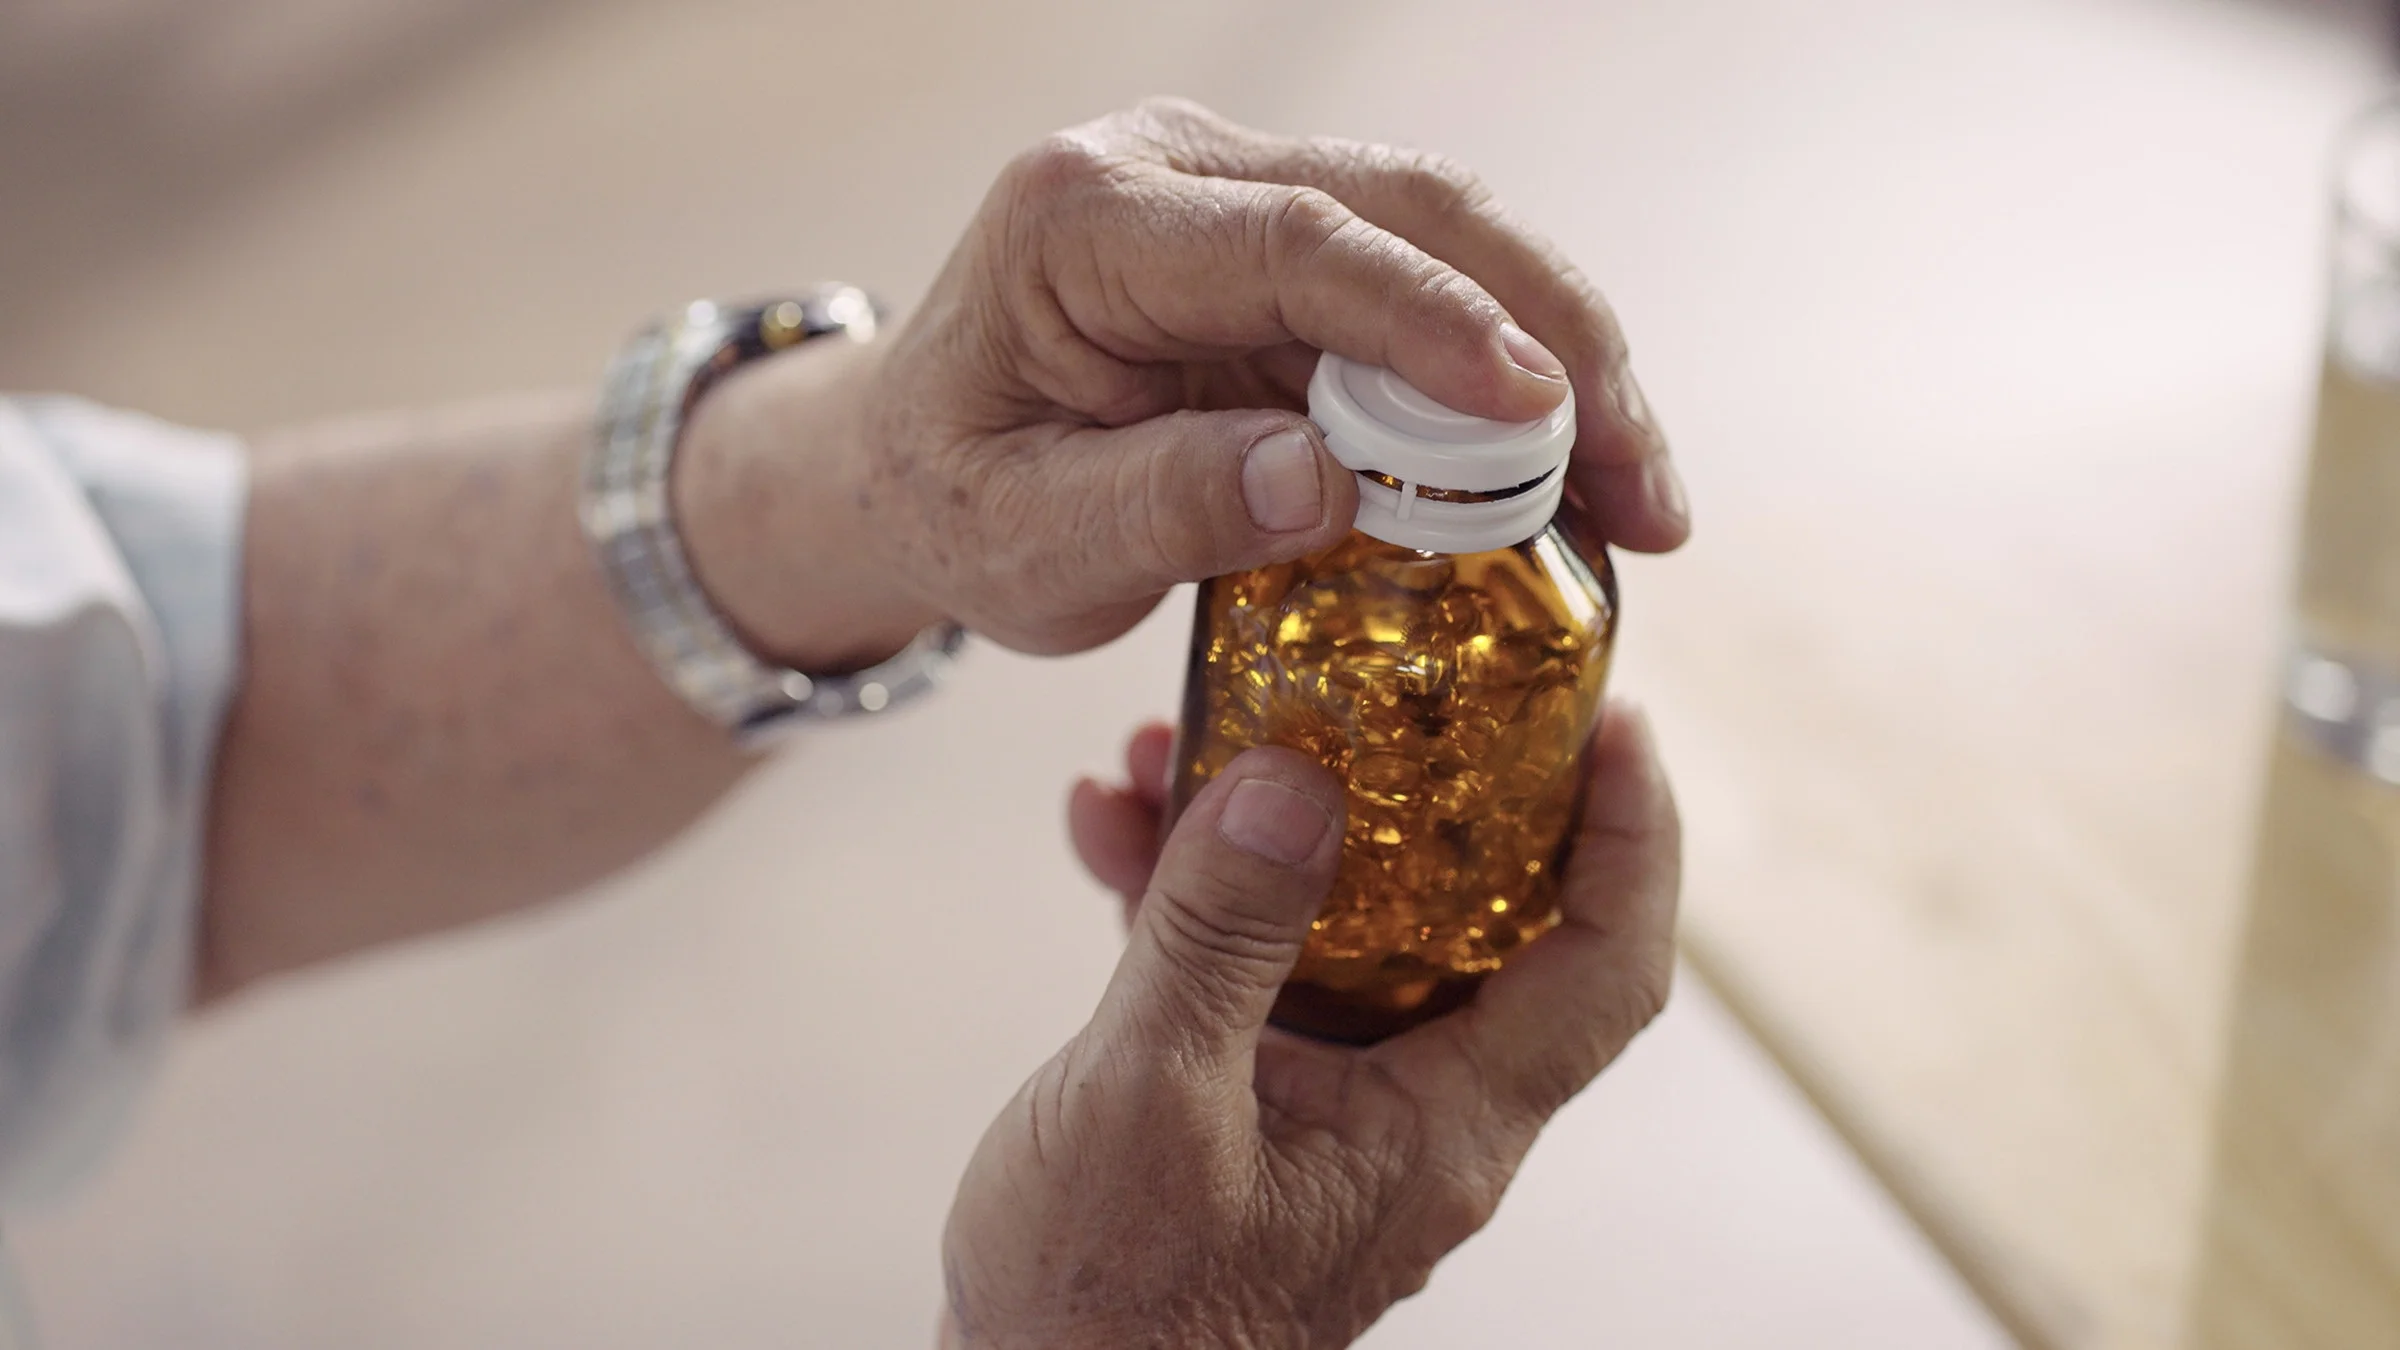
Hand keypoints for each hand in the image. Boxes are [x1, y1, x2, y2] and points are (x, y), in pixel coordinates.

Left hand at [677, 99, 1685, 666]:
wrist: (915, 461)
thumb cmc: (953, 498)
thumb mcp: (1021, 541)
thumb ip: (1156, 507)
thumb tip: (1317, 484)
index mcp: (1083, 219)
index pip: (1294, 244)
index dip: (1433, 321)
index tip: (1543, 412)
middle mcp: (1174, 170)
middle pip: (1407, 211)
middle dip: (1550, 339)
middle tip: (1642, 485)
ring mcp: (1240, 192)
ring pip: (1446, 237)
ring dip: (1559, 358)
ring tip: (1638, 493)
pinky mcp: (1290, 240)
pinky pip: (1429, 287)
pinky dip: (1511, 377)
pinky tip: (1569, 470)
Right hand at [940, 704, 1679, 1347]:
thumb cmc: (1104, 1317)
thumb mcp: (1148, 1098)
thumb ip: (1220, 932)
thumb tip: (1288, 783)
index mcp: (1439, 1128)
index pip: (1603, 969)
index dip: (1633, 840)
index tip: (1614, 725)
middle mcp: (1413, 1117)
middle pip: (1480, 921)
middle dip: (1426, 786)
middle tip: (1386, 681)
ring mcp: (1335, 1113)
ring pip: (1352, 930)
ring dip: (1277, 829)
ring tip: (1185, 739)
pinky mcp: (1257, 1110)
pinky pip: (1261, 972)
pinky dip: (1201, 898)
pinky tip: (1116, 836)